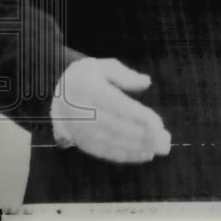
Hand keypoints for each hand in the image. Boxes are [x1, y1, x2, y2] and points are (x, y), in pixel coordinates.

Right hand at [52, 58, 171, 162]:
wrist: (56, 90)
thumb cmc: (87, 75)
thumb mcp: (104, 66)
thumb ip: (125, 74)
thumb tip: (147, 82)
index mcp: (89, 89)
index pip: (118, 106)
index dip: (138, 117)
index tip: (158, 124)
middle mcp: (81, 111)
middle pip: (115, 127)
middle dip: (142, 136)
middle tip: (164, 142)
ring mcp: (78, 128)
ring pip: (110, 141)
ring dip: (135, 148)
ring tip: (157, 149)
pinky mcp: (78, 140)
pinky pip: (101, 150)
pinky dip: (123, 155)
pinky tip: (142, 155)